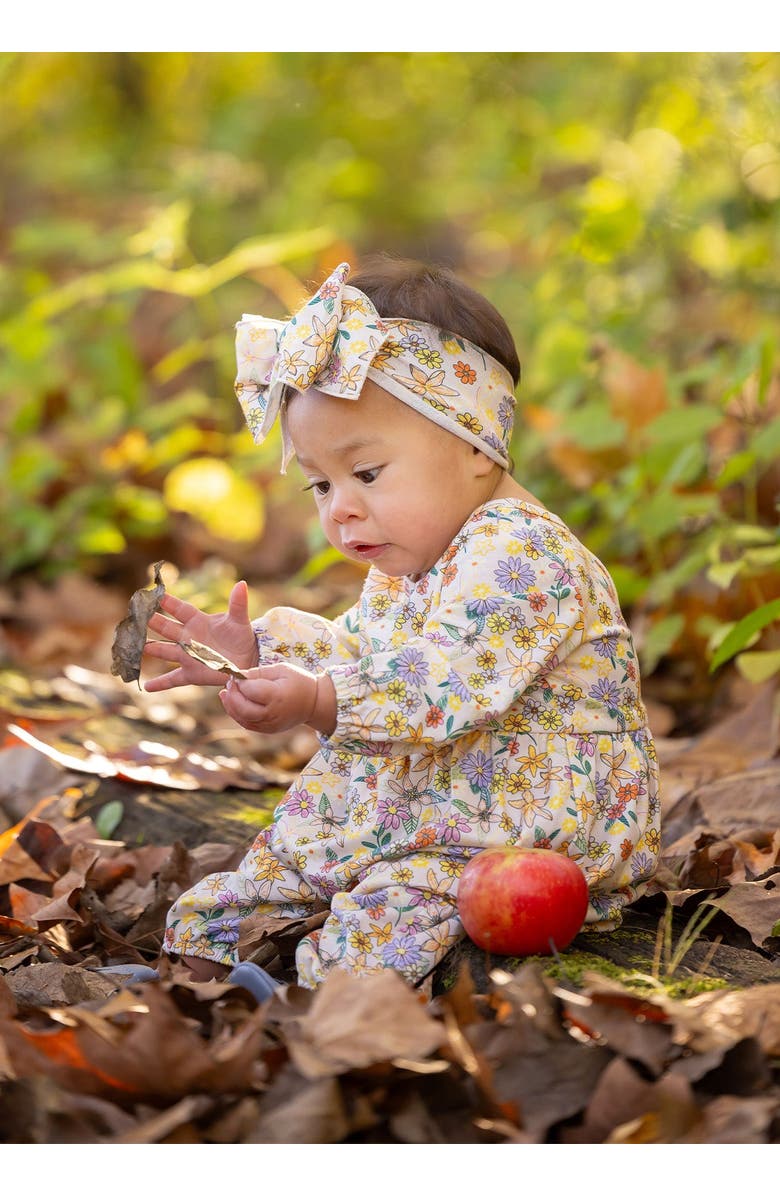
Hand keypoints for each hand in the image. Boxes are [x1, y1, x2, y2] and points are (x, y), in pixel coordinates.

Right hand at [143, 580, 258, 691]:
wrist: (247, 659)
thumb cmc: (241, 636)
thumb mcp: (239, 620)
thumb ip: (238, 604)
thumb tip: (241, 584)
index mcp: (198, 621)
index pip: (180, 609)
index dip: (169, 602)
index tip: (155, 594)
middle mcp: (188, 638)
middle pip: (167, 628)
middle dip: (153, 622)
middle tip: (137, 616)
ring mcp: (187, 656)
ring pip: (164, 651)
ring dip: (151, 649)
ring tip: (136, 646)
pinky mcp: (191, 673)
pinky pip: (173, 679)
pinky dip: (160, 684)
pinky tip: (147, 687)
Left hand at [219, 663, 336, 735]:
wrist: (315, 704)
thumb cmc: (299, 682)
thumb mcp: (282, 669)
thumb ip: (259, 672)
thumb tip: (238, 675)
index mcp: (278, 696)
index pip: (252, 691)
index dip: (240, 683)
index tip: (235, 674)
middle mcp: (273, 713)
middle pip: (244, 709)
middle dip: (232, 696)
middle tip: (229, 683)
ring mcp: (270, 724)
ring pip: (243, 719)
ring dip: (230, 706)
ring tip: (226, 693)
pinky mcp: (268, 730)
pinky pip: (248, 724)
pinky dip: (237, 715)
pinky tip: (232, 703)